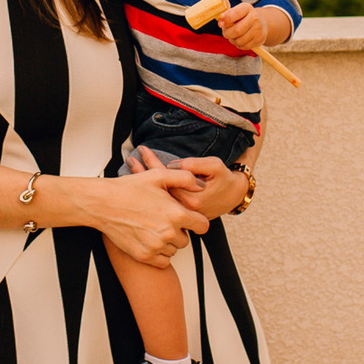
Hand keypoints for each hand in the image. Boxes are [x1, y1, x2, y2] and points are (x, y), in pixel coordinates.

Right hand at [78, 164, 208, 267]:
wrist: (104, 203)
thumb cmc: (128, 189)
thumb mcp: (158, 176)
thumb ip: (184, 178)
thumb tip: (201, 185)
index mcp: (175, 214)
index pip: (202, 226)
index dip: (197, 221)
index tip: (189, 218)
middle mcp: (168, 233)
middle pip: (187, 239)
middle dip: (180, 230)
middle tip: (164, 219)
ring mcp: (156, 246)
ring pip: (174, 250)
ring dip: (169, 242)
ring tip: (154, 227)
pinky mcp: (144, 256)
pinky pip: (163, 261)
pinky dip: (160, 254)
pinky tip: (150, 239)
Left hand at [129, 146, 247, 221]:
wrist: (233, 196)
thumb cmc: (224, 179)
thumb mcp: (213, 165)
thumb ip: (193, 165)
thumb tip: (171, 165)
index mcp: (192, 198)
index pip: (166, 178)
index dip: (153, 162)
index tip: (142, 150)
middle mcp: (184, 208)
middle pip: (158, 190)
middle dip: (142, 173)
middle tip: (130, 159)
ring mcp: (181, 213)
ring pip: (158, 197)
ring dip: (143, 182)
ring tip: (130, 167)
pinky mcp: (181, 214)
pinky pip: (162, 201)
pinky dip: (151, 191)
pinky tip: (139, 182)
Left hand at [218, 1, 267, 52]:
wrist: (262, 23)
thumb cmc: (244, 17)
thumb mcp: (237, 11)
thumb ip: (228, 15)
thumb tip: (220, 22)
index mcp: (247, 8)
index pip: (236, 13)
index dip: (226, 19)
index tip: (220, 24)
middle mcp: (255, 18)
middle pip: (236, 30)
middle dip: (227, 33)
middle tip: (225, 32)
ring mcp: (258, 30)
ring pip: (239, 40)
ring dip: (232, 40)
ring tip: (233, 36)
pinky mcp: (259, 40)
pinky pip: (244, 46)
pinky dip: (238, 45)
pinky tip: (239, 39)